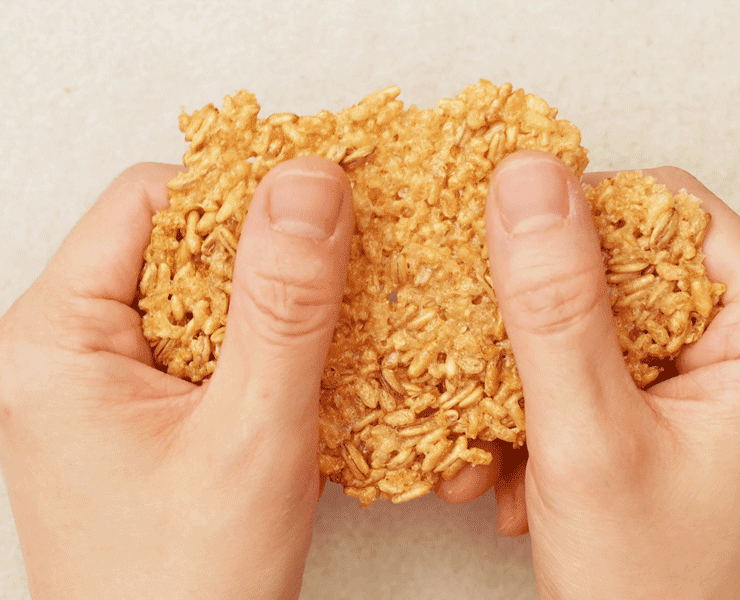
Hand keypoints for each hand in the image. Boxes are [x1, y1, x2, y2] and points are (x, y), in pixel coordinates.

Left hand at [0, 158, 351, 598]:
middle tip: (333, 283)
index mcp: (55, 339)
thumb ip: (283, 306)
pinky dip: (260, 341)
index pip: (149, 200)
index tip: (319, 211)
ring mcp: (101, 377)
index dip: (240, 195)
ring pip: (197, 288)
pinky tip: (300, 369)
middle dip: (262, 254)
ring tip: (322, 336)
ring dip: (269, 302)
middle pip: (174, 239)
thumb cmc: (185, 586)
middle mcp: (65, 348)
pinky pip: (204, 335)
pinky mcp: (138, 403)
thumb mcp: (252, 434)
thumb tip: (308, 188)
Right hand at [439, 151, 739, 597]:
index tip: (512, 260)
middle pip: (640, 267)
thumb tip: (529, 182)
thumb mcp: (587, 441)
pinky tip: (528, 458)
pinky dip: (561, 401)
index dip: (581, 225)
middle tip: (503, 362)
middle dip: (550, 319)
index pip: (672, 212)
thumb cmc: (653, 593)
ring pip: (615, 320)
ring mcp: (736, 386)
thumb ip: (556, 306)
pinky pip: (616, 367)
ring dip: (544, 369)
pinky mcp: (699, 413)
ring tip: (510, 433)